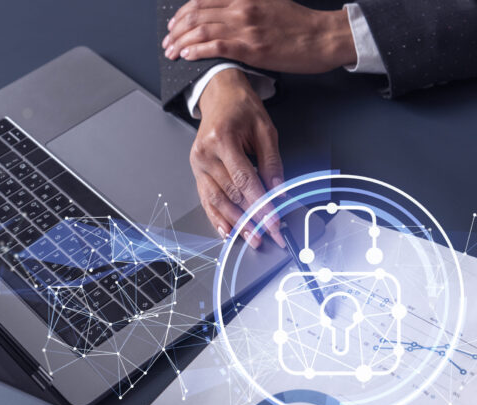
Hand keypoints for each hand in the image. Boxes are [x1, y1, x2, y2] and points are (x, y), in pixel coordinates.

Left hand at [162, 0, 356, 72]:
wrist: (323, 37)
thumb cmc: (301, 25)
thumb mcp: (270, 4)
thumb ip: (247, 6)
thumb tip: (229, 15)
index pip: (202, 0)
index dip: (182, 13)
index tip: (174, 24)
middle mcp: (241, 8)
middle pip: (196, 14)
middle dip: (176, 29)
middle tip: (168, 42)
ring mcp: (245, 28)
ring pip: (201, 30)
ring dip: (181, 42)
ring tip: (172, 52)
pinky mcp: (251, 48)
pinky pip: (215, 47)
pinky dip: (197, 50)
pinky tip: (187, 56)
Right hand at [191, 68, 284, 248]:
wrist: (220, 96)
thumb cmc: (242, 108)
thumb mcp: (265, 130)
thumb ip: (272, 162)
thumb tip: (279, 191)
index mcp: (222, 139)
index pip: (244, 180)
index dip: (261, 204)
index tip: (274, 221)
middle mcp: (205, 153)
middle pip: (231, 194)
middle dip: (252, 218)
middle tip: (268, 234)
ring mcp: (198, 164)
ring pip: (216, 201)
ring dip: (235, 223)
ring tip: (251, 238)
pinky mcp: (197, 172)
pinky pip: (206, 199)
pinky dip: (217, 217)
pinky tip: (228, 231)